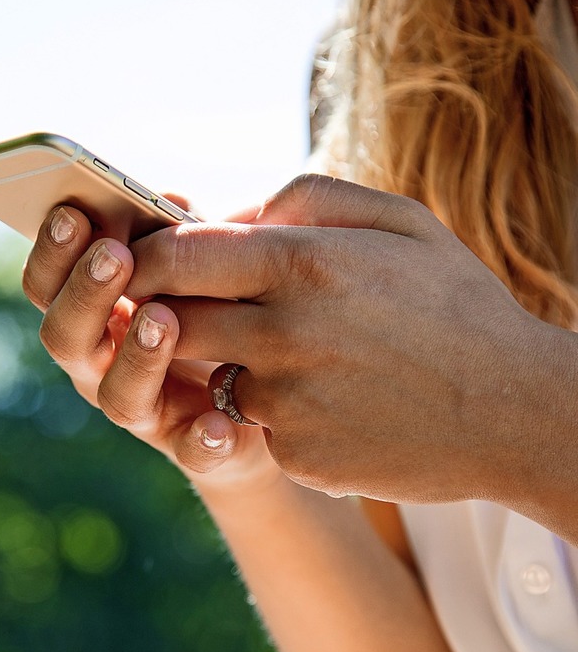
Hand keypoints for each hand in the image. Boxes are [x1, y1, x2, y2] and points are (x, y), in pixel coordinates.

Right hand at [22, 206, 279, 493]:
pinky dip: (202, 439)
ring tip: (163, 319)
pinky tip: (218, 423)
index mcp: (95, 316)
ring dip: (137, 355)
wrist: (257, 397)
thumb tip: (169, 197)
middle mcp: (105, 366)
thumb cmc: (213, 316)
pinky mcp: (194, 446)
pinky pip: (192, 452)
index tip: (72, 212)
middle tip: (114, 256)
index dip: (54, 252)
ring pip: (119, 395)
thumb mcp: (194, 270)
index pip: (51, 285)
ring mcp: (147, 410)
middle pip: (67, 337)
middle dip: (86, 294)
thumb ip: (179, 237)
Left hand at [123, 175, 545, 504]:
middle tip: (191, 305)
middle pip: (173, 319)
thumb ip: (307, 197)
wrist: (511, 410)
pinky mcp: (294, 454)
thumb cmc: (456, 306)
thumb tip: (234, 215)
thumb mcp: (399, 220)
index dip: (146, 257)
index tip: (139, 262)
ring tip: (303, 355)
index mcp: (302, 264)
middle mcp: (282, 335)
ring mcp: (285, 403)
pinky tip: (332, 401)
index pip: (178, 255)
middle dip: (168, 311)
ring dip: (234, 362)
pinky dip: (276, 409)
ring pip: (213, 375)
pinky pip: (256, 423)